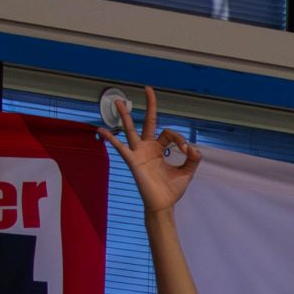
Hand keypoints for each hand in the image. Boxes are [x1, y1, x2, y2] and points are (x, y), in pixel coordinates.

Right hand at [99, 87, 200, 214]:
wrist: (163, 204)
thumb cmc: (172, 189)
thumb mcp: (187, 172)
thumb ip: (193, 159)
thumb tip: (193, 147)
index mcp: (160, 148)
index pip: (169, 133)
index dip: (180, 139)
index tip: (187, 150)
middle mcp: (148, 147)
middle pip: (148, 122)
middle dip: (150, 106)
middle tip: (148, 89)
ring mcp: (139, 153)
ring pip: (131, 129)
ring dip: (125, 115)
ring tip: (119, 100)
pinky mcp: (133, 161)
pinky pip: (120, 147)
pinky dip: (111, 138)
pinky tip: (100, 129)